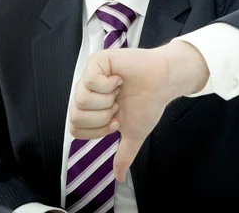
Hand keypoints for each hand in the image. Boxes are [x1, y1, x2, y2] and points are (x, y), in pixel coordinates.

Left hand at [68, 40, 208, 181]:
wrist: (164, 82)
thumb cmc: (149, 104)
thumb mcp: (133, 133)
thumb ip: (124, 155)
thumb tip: (119, 178)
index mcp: (90, 109)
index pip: (75, 129)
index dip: (97, 130)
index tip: (116, 122)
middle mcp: (86, 92)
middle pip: (75, 115)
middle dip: (103, 116)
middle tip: (118, 106)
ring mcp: (90, 76)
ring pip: (82, 99)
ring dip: (107, 100)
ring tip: (119, 92)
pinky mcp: (97, 61)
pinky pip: (91, 81)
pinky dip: (109, 84)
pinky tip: (120, 79)